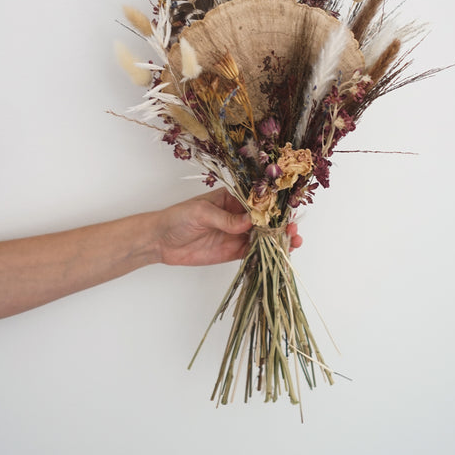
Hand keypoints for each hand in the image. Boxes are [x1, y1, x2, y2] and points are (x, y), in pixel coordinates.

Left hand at [156, 187, 301, 266]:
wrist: (160, 241)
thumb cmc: (178, 218)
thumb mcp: (202, 213)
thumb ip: (226, 219)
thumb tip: (250, 222)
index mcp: (231, 199)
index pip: (256, 201)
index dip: (273, 207)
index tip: (287, 212)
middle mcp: (237, 216)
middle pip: (264, 220)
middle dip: (280, 224)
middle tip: (293, 230)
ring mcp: (236, 234)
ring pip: (263, 237)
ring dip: (278, 240)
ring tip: (294, 242)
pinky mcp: (232, 251)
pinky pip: (253, 252)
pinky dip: (267, 253)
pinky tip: (280, 254)